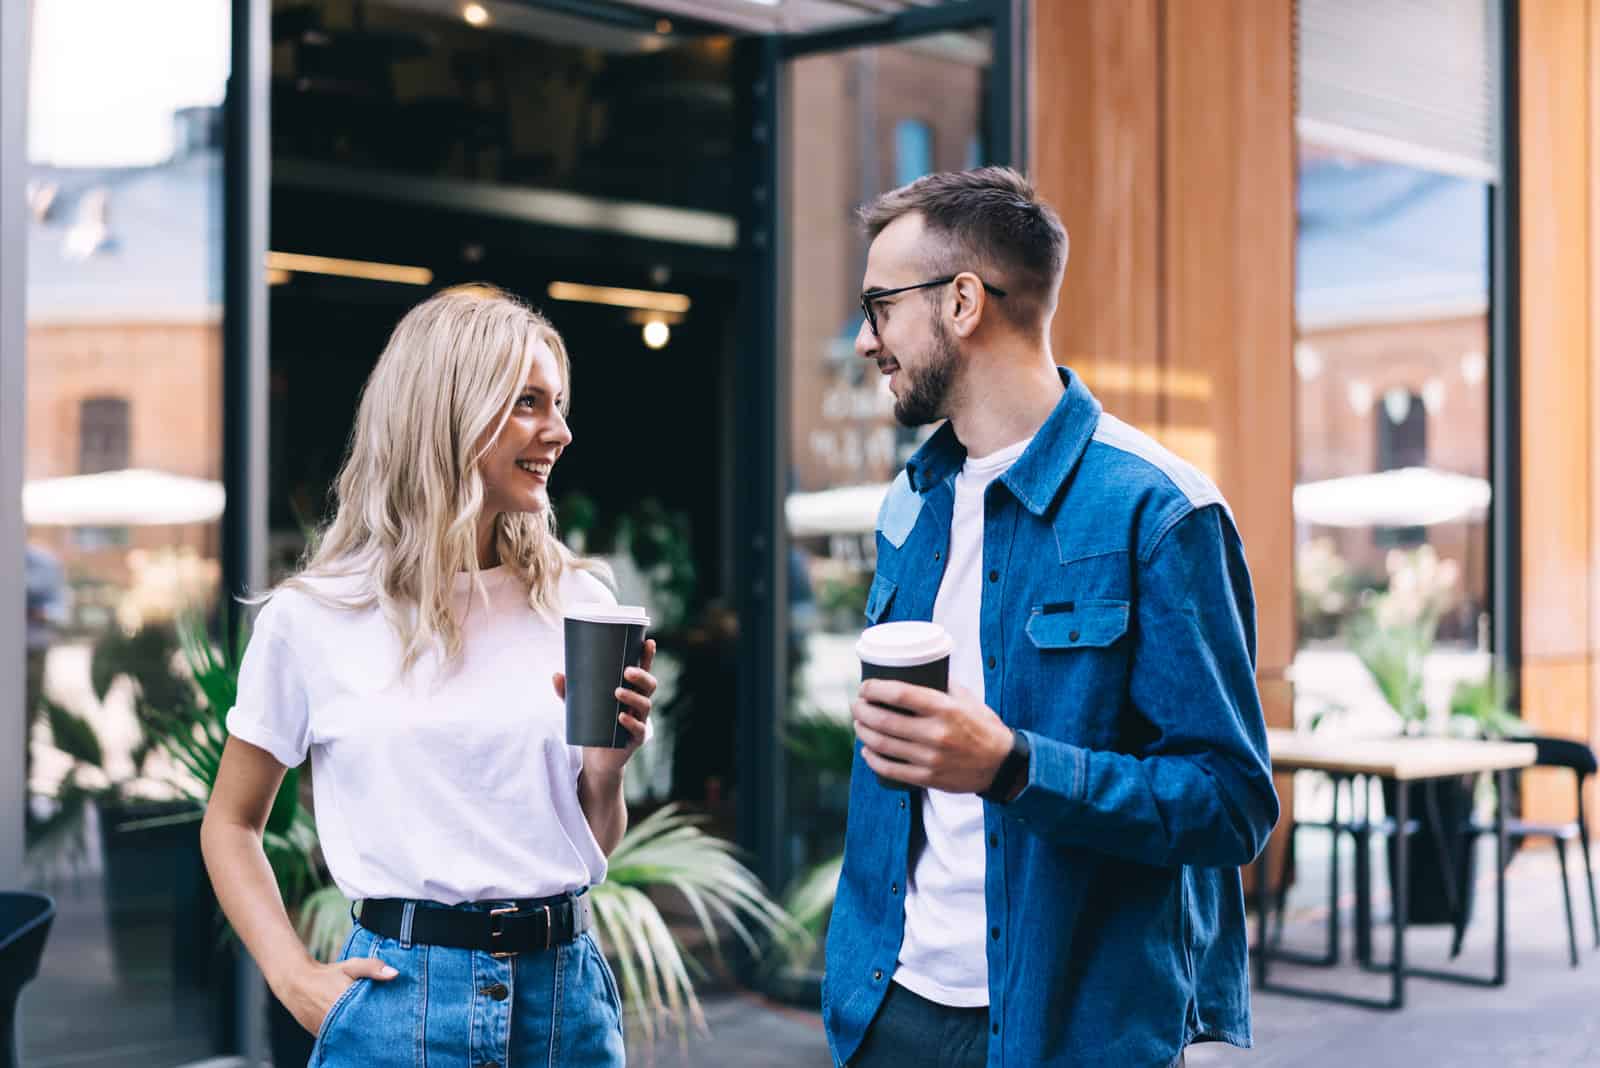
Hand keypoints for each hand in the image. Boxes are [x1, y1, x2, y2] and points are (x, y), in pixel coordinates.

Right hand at [280, 955, 397, 1036]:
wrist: (296, 983)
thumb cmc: (327, 975)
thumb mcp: (351, 966)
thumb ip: (373, 968)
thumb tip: (395, 974)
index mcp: (345, 1004)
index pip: (370, 1019)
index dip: (382, 1019)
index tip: (393, 1018)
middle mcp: (335, 1022)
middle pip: (362, 1030)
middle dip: (373, 1028)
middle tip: (385, 1024)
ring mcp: (328, 1031)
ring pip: (350, 1037)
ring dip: (360, 1033)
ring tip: (370, 1027)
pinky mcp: (322, 1036)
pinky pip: (339, 1039)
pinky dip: (348, 1035)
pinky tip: (356, 1029)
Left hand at [553, 638, 657, 779]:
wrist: (597, 760)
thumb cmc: (593, 726)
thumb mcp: (579, 707)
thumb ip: (569, 691)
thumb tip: (556, 674)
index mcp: (631, 692)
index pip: (643, 671)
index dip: (648, 657)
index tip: (648, 641)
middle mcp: (639, 705)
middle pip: (649, 686)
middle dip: (642, 676)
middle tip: (627, 671)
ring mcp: (639, 722)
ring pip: (645, 705)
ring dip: (633, 696)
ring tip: (617, 692)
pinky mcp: (635, 740)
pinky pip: (638, 729)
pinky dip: (630, 722)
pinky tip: (621, 717)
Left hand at [852, 681, 1013, 793]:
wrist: (1001, 764)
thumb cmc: (982, 726)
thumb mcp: (967, 698)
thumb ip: (942, 684)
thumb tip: (917, 667)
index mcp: (945, 708)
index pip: (900, 694)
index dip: (875, 689)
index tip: (865, 687)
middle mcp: (936, 733)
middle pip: (884, 720)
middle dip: (862, 710)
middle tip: (857, 705)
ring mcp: (930, 758)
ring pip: (883, 744)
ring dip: (863, 732)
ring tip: (858, 723)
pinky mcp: (928, 777)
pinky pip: (891, 769)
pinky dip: (873, 759)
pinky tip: (867, 750)